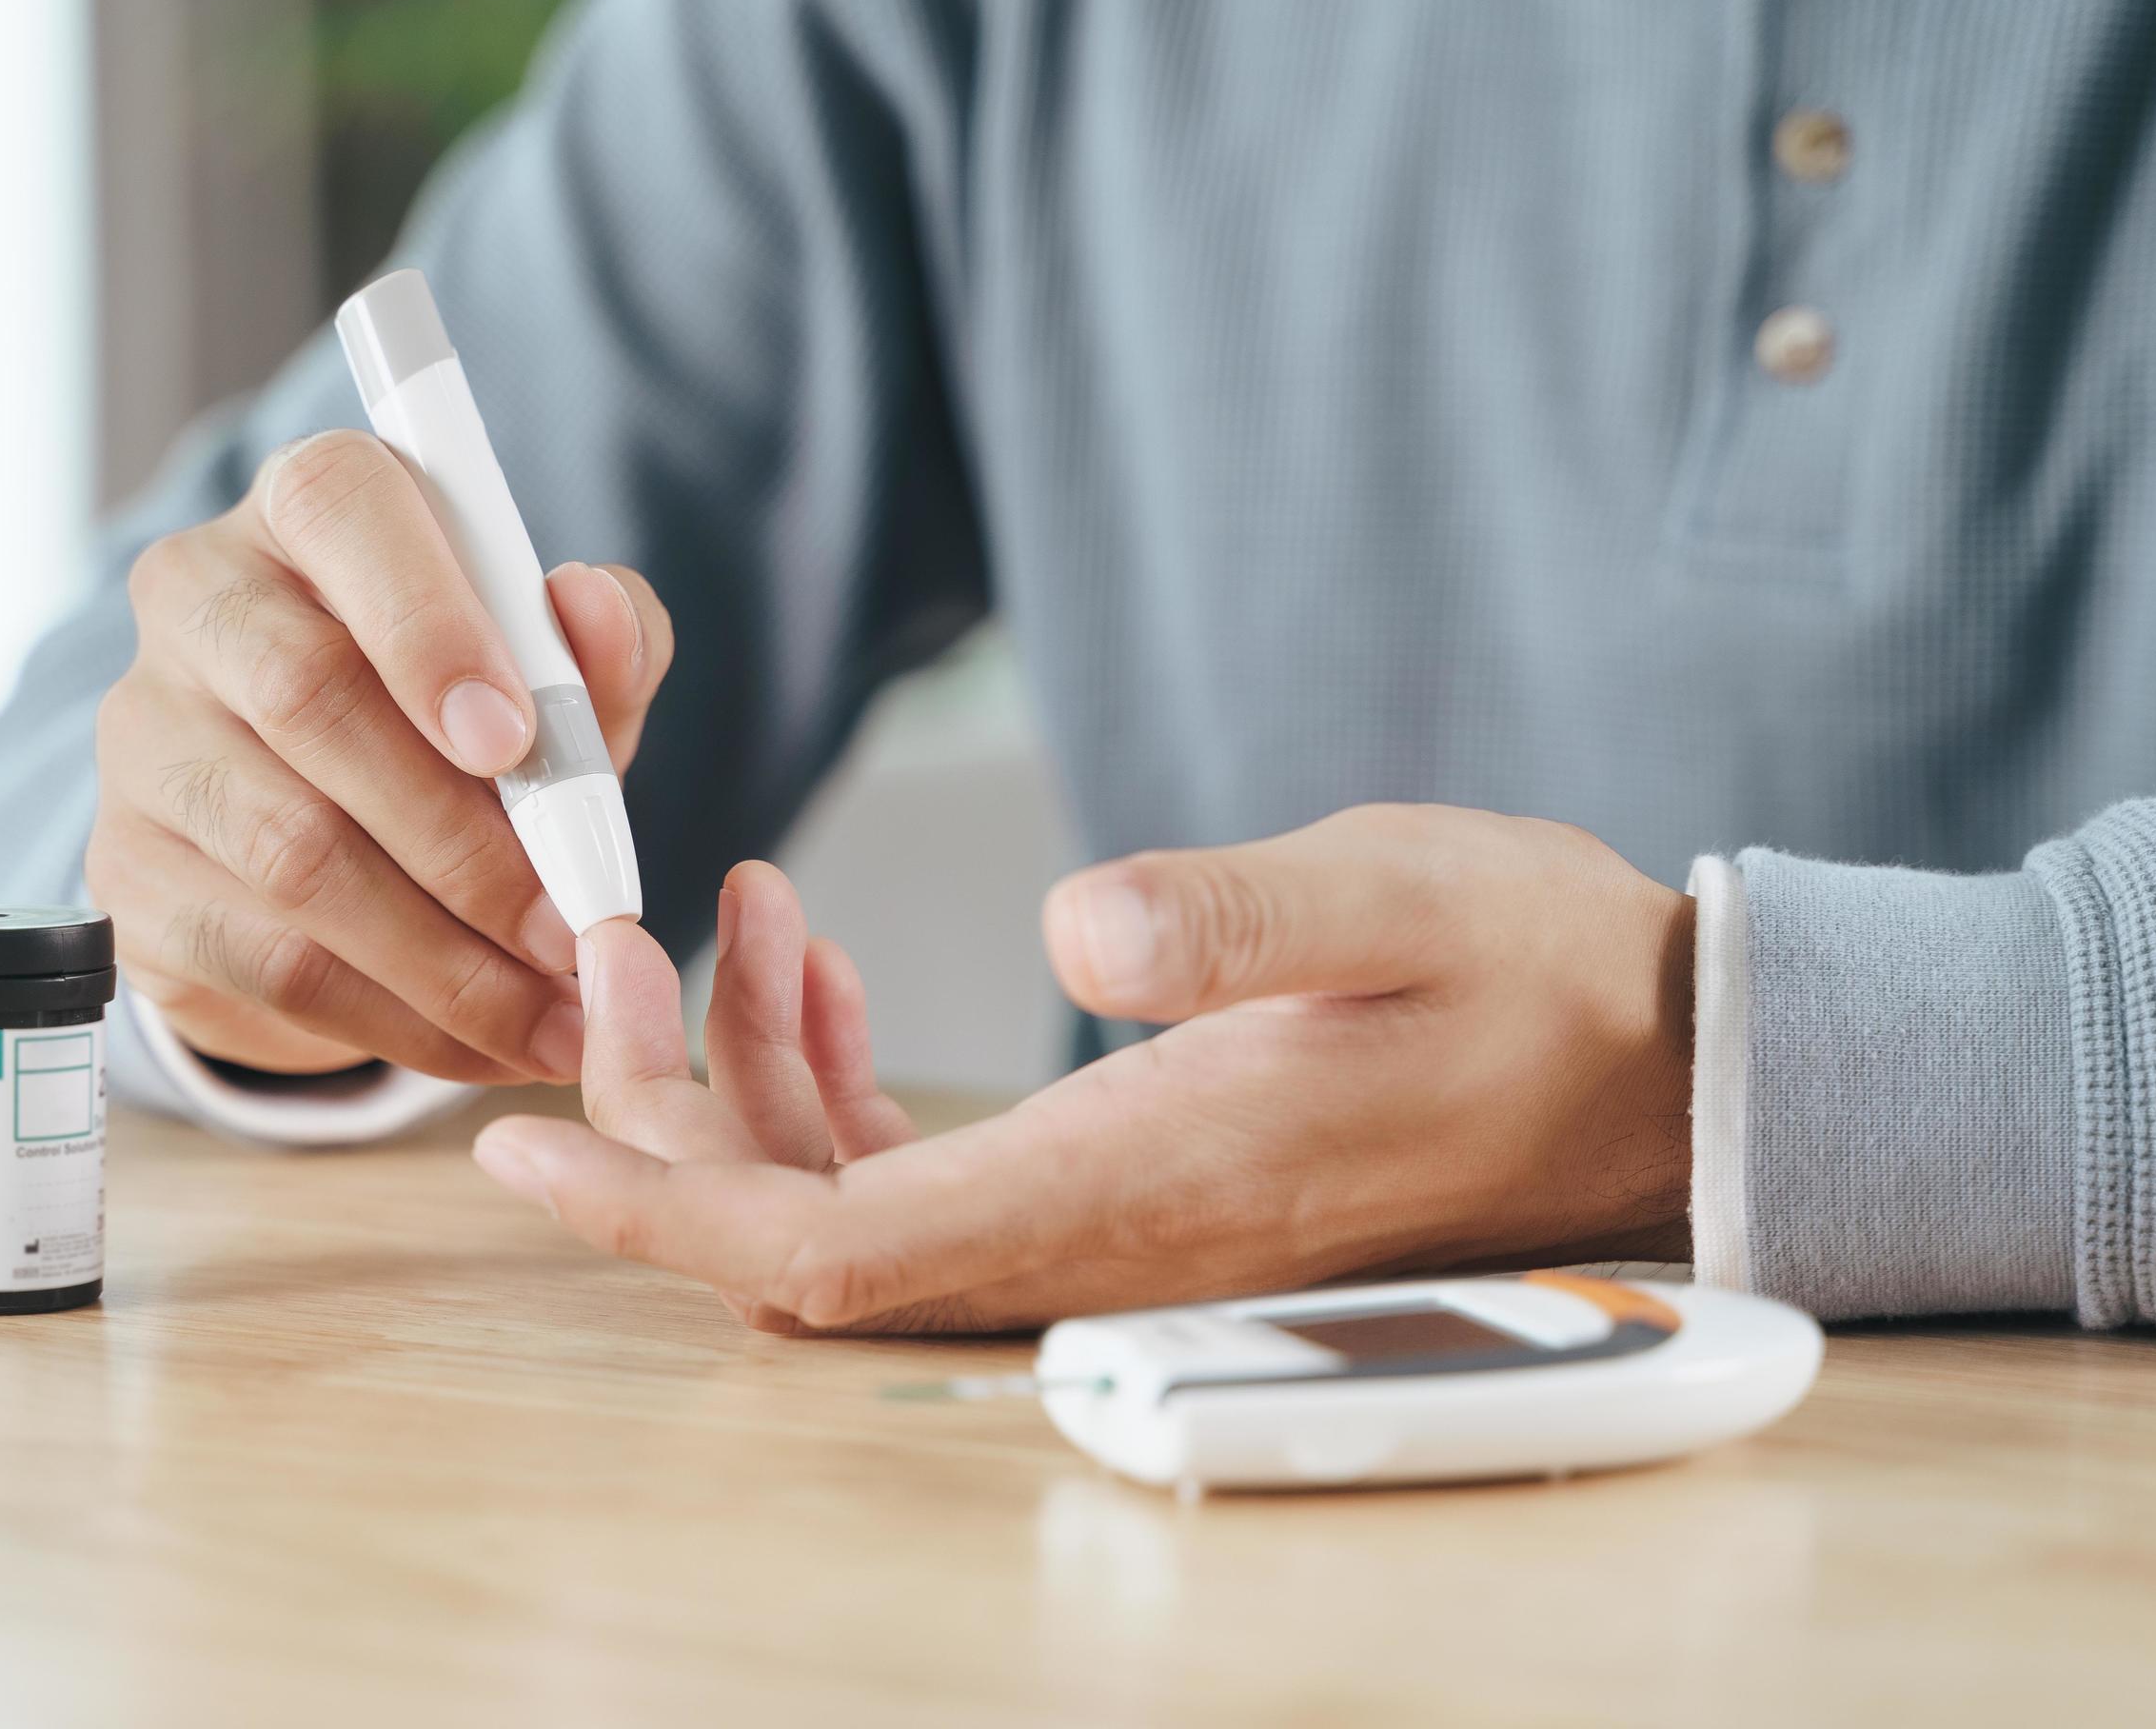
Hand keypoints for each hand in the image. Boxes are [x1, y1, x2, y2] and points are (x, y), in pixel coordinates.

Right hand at [86, 430, 673, 1083]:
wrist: (339, 839)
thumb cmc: (466, 722)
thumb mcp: (556, 678)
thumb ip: (599, 642)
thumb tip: (589, 604)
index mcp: (313, 508)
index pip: (343, 509)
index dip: (427, 625)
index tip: (513, 742)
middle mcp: (201, 600)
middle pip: (310, 699)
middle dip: (465, 838)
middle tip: (574, 928)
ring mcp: (147, 738)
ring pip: (291, 851)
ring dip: (446, 955)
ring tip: (556, 1015)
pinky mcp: (132, 874)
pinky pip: (268, 959)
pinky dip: (399, 1019)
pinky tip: (487, 1046)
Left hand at [470, 807, 1695, 1330]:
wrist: (1640, 1056)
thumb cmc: (1531, 974)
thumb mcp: (1398, 904)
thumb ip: (1237, 919)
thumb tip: (1077, 925)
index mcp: (1131, 1187)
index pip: (828, 1251)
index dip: (656, 1207)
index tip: (516, 1137)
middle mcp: (1092, 1236)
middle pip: (797, 1242)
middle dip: (665, 1116)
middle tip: (617, 942)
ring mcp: (1098, 1220)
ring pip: (841, 1204)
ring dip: (743, 1080)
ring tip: (739, 910)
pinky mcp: (1113, 1178)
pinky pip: (913, 1173)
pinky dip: (828, 1079)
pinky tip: (818, 966)